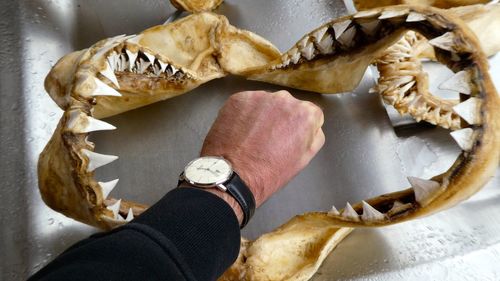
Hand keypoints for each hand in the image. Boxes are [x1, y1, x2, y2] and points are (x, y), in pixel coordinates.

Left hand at [201, 90, 324, 221]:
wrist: (233, 175)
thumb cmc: (270, 172)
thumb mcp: (304, 159)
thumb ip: (314, 136)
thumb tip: (312, 126)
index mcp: (306, 114)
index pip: (310, 113)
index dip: (299, 128)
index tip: (289, 139)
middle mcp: (285, 98)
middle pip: (287, 105)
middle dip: (281, 118)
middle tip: (269, 139)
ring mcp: (260, 97)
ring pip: (265, 103)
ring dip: (262, 115)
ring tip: (252, 137)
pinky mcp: (238, 98)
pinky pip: (246, 104)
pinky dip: (243, 114)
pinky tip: (240, 132)